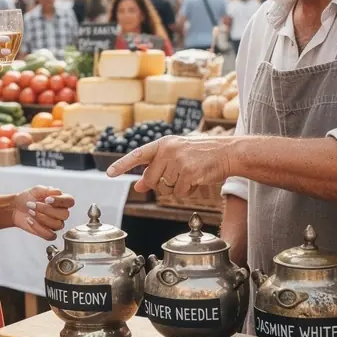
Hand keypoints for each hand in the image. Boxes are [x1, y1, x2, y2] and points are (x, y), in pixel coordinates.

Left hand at [12, 186, 74, 240]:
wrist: (16, 208)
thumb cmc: (27, 198)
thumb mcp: (36, 190)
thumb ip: (47, 190)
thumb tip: (57, 191)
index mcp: (61, 201)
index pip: (70, 201)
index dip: (60, 201)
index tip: (47, 199)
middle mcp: (61, 213)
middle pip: (64, 214)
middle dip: (47, 209)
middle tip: (33, 205)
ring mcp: (55, 224)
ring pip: (57, 224)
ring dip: (41, 217)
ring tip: (30, 211)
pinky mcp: (47, 233)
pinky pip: (50, 235)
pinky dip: (38, 228)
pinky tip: (30, 220)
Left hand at [107, 135, 234, 200]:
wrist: (227, 152)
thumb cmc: (200, 155)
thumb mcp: (175, 158)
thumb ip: (155, 169)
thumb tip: (137, 185)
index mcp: (163, 144)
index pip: (137, 154)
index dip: (122, 165)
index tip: (109, 173)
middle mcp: (168, 150)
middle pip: (151, 180)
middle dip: (161, 185)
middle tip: (177, 178)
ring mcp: (179, 161)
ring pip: (166, 188)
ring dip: (177, 188)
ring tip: (190, 175)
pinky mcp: (189, 172)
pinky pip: (180, 192)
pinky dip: (187, 191)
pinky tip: (196, 180)